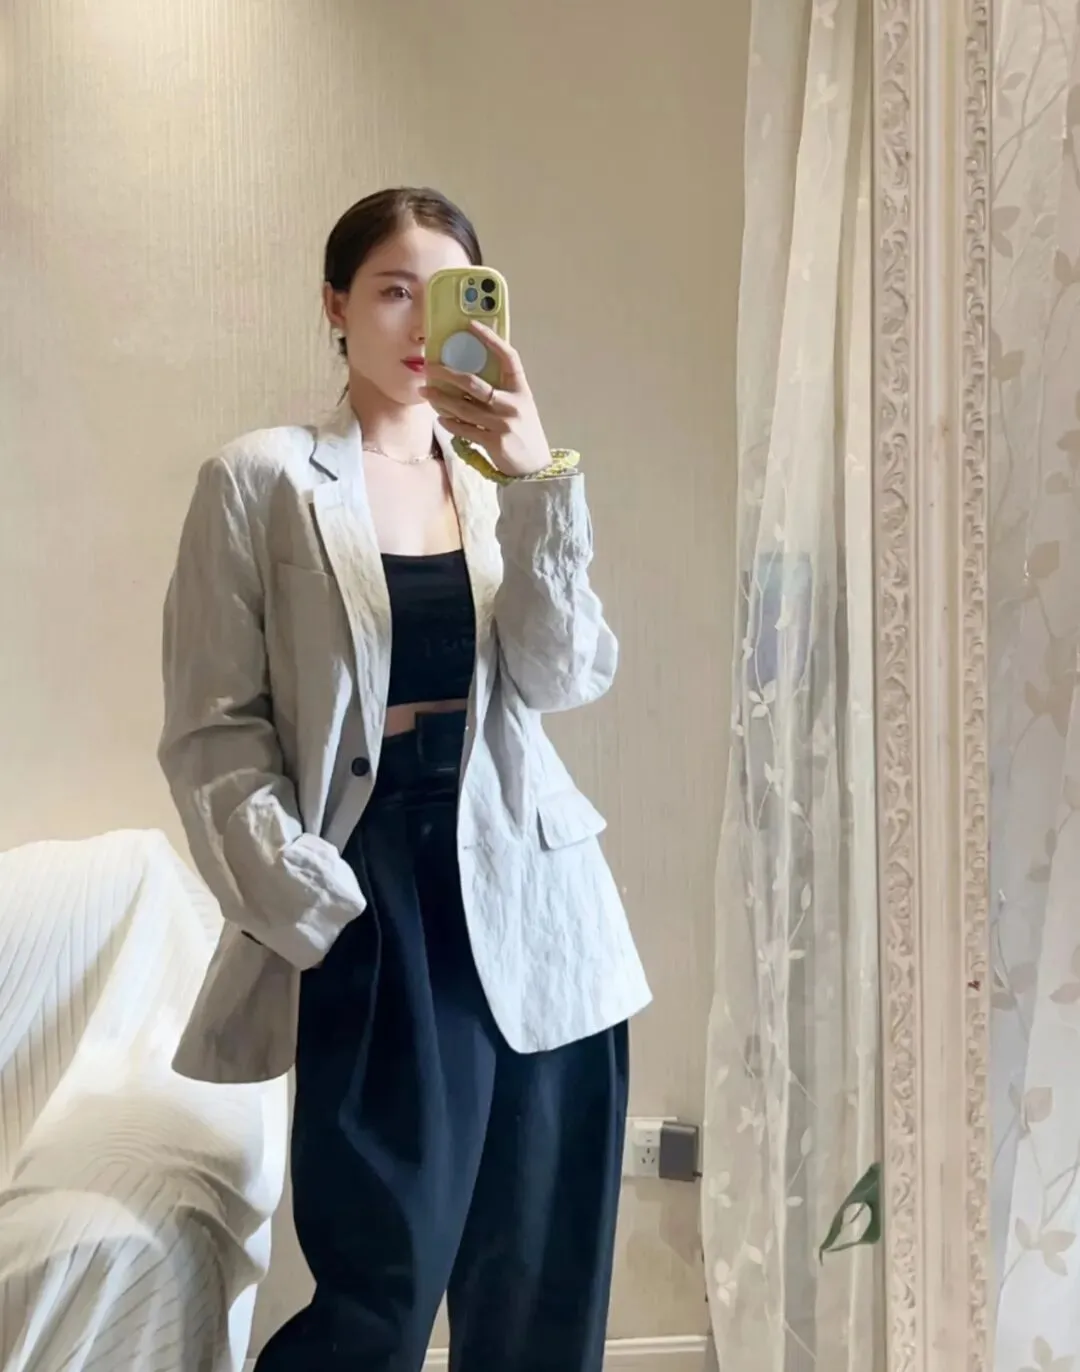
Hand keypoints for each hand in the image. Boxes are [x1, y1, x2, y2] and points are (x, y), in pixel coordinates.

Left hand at [421, 321, 551, 477]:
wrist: (535, 467)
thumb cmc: (524, 433)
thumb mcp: (520, 406)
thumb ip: (501, 391)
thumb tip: (469, 375)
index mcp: (521, 390)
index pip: (508, 357)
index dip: (490, 339)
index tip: (470, 325)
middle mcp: (513, 404)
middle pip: (474, 383)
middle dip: (448, 374)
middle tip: (429, 367)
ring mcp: (503, 424)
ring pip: (464, 407)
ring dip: (441, 399)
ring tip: (426, 392)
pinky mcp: (494, 442)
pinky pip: (465, 429)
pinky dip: (450, 423)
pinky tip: (440, 417)